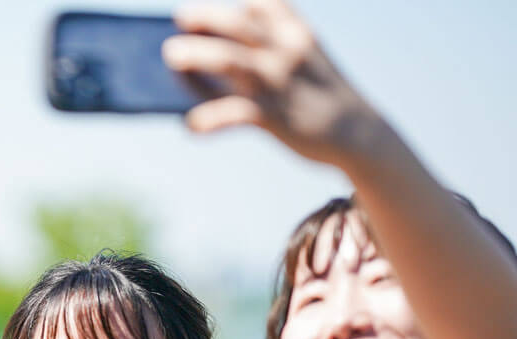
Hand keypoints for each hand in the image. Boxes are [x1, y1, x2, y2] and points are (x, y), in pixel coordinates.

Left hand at [165, 0, 385, 166]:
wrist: (358, 134)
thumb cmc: (318, 93)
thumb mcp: (304, 55)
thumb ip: (269, 43)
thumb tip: (208, 49)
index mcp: (295, 33)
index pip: (265, 2)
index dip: (241, 0)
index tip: (204, 3)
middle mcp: (286, 51)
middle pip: (240, 26)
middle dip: (208, 16)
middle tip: (181, 16)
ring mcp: (279, 83)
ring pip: (232, 61)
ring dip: (198, 55)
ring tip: (171, 54)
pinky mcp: (274, 117)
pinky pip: (235, 114)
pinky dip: (210, 118)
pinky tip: (191, 126)